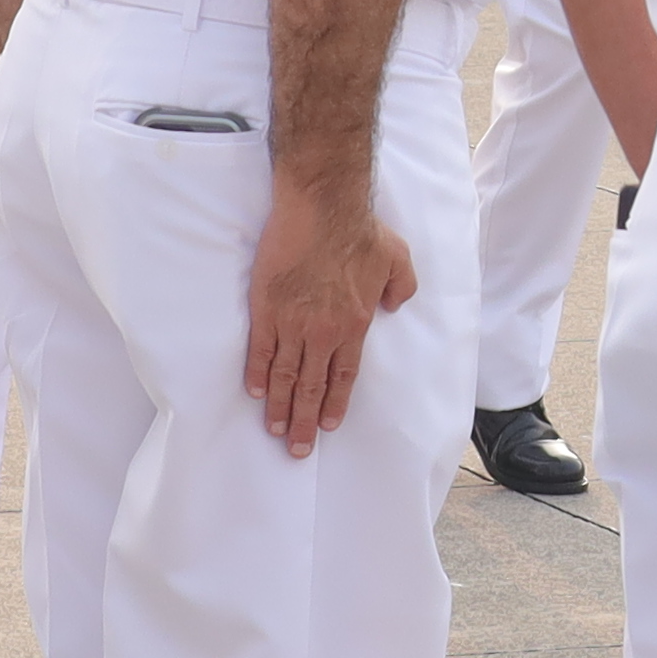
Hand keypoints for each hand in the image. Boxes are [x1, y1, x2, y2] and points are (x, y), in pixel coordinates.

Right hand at [243, 187, 415, 455]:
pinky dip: (258, 374)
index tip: (326, 426)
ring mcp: (292, 322)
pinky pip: (261, 351)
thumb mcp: (397, 259)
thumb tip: (395, 305)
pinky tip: (256, 393)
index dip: (334, 404)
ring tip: (275, 430)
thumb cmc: (361, 230)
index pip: (343, 376)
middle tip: (297, 449)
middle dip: (304, 420)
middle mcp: (324, 331)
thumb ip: (401, 287)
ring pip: (285, 376)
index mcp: (354, 324)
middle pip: (313, 386)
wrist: (323, 208)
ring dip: (280, 406)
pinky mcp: (266, 308)